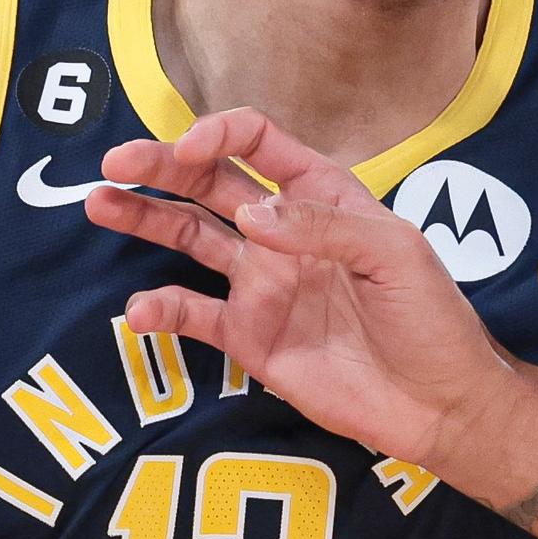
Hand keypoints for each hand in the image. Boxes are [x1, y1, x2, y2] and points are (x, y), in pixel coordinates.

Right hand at [84, 108, 521, 467]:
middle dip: (160, 166)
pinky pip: (193, 316)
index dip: (219, 135)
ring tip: (98, 203)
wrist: (439, 404)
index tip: (189, 149)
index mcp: (322, 195)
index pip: (257, 144)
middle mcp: (282, 231)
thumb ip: (322, 226)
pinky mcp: (249, 337)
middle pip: (209, 183)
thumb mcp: (395, 253)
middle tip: (112, 161)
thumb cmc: (431, 317)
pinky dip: (162, 310)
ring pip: (189, 237)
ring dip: (144, 219)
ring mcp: (261, 283)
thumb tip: (250, 215)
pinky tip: (140, 310)